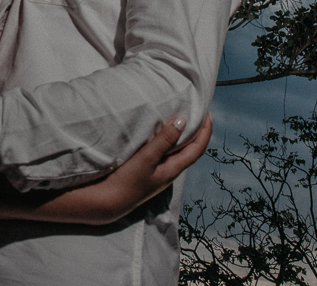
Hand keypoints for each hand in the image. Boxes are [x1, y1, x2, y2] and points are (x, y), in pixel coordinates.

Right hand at [74, 112, 212, 224]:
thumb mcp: (146, 158)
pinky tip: (161, 135)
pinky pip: (166, 154)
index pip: (197, 149)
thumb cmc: (127, 181)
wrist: (108, 202)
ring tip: (181, 120)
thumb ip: (164, 140)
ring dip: (183, 136)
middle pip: (191, 151)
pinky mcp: (149, 172)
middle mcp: (170, 172)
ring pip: (178, 152)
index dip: (206, 132)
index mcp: (173, 169)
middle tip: (197, 114)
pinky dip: (170, 141)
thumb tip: (182, 120)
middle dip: (198, 133)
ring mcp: (159, 173)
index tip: (208, 114)